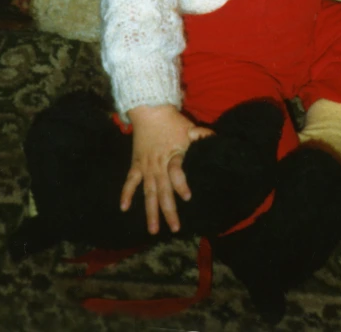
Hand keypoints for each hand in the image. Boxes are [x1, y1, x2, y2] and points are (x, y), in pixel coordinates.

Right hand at [120, 104, 212, 234]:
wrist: (150, 110)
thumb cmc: (172, 121)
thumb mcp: (189, 128)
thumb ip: (202, 136)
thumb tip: (217, 139)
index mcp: (172, 156)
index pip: (176, 173)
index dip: (181, 185)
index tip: (188, 197)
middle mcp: (158, 166)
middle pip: (163, 191)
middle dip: (169, 211)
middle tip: (175, 229)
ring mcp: (146, 167)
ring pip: (148, 193)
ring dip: (151, 211)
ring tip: (153, 230)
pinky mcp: (136, 164)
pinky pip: (130, 181)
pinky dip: (126, 194)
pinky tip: (124, 208)